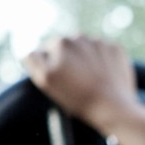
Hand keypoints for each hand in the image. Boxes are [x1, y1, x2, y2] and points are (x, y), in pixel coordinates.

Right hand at [22, 36, 140, 132]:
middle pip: (66, 49)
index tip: (58, 81)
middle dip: (67, 62)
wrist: (113, 107)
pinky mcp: (116, 49)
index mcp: (60, 42)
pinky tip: (103, 78)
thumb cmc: (77, 96)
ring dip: (83, 61)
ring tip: (89, 81)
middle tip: (74, 83)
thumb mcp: (45, 79)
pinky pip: (103, 52)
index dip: (49, 67)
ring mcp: (100, 42)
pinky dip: (102, 62)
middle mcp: (79, 36)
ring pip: (84, 49)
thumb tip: (29, 46)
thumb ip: (32, 58)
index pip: (45, 52)